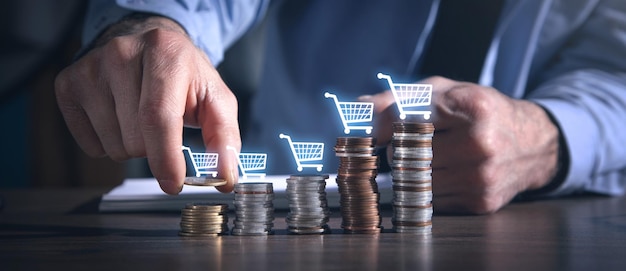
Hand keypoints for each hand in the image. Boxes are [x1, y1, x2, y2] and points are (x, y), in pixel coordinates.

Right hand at [55, 16, 240, 193]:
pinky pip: (90, 146)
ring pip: (113, 146)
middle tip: (165, 124)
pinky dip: (109, 144)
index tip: (173, 183)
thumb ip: (225, 138)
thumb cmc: (183, 74)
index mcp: (165, 52)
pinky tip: (119, 117)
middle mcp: (122, 54)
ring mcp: (91, 68)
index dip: (166, 157)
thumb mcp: (215, 97)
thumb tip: (225, 178)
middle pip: (136, 139)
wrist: (146, 42)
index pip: (158, 116)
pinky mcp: (68, 85)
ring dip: (133, 146)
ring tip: (141, 117)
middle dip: (155, 149)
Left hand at [364, 76, 559, 213]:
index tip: (377, 130)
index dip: (385, 126)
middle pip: (406, 153)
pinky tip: (445, 173)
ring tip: (428, 157)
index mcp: (472, 106)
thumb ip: (398, 97)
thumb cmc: (480, 111)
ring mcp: (481, 176)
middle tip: (406, 144)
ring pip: (414, 180)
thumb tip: (359, 108)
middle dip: (398, 149)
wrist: (532, 143)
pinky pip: (431, 200)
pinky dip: (428, 188)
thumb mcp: (444, 91)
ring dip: (410, 171)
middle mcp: (480, 143)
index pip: (406, 119)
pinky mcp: (480, 202)